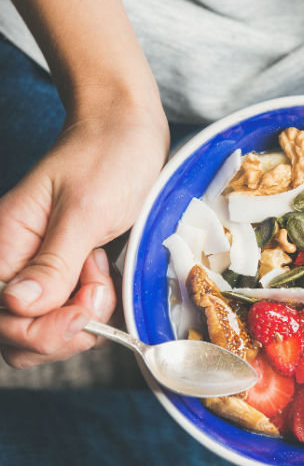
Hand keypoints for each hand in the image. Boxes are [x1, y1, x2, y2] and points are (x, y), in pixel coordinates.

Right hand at [0, 105, 168, 366]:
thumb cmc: (106, 158)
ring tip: (105, 276)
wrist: (129, 132)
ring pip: (49, 329)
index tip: (85, 305)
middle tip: (99, 288)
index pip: (3, 315)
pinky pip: (76, 313)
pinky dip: (97, 310)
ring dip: (85, 319)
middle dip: (66, 328)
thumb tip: (18, 305)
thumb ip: (53, 261)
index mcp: (5, 245)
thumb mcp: (84, 209)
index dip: (42, 327)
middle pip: (20, 333)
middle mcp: (19, 264)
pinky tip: (112, 279)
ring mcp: (46, 271)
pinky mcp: (72, 273)